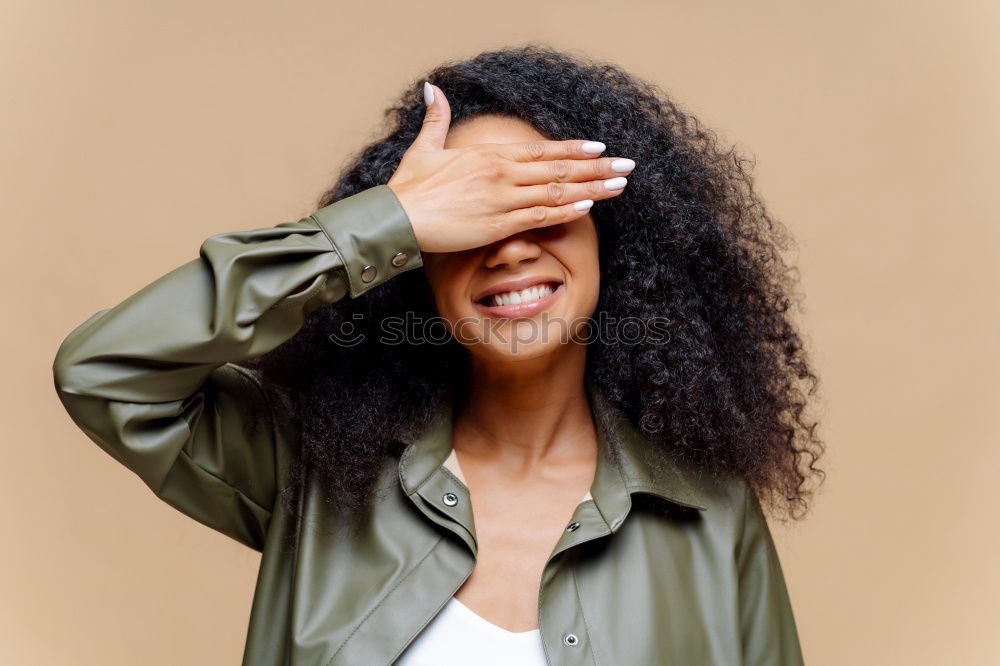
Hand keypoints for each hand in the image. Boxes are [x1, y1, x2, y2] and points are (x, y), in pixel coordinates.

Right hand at [387, 82, 632, 253]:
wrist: (395, 217)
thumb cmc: (409, 187)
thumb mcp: (424, 147)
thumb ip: (437, 118)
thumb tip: (433, 88)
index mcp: (489, 155)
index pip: (541, 150)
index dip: (573, 149)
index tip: (599, 148)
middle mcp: (501, 173)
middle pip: (559, 169)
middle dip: (597, 167)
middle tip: (627, 166)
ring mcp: (502, 198)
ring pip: (557, 191)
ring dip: (592, 188)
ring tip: (620, 185)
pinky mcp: (497, 224)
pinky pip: (540, 215)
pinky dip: (566, 210)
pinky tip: (589, 206)